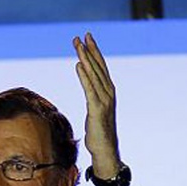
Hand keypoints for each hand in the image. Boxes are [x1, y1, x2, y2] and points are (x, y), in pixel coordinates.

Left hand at [73, 33, 119, 172]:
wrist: (105, 150)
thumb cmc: (99, 133)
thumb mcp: (95, 111)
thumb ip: (93, 98)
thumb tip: (89, 90)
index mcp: (108, 92)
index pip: (101, 67)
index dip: (94, 51)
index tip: (87, 38)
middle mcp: (108, 93)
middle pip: (98, 67)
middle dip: (89, 50)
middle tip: (82, 35)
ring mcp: (104, 101)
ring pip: (94, 75)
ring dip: (86, 59)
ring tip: (78, 46)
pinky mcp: (97, 110)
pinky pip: (90, 89)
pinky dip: (85, 76)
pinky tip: (79, 65)